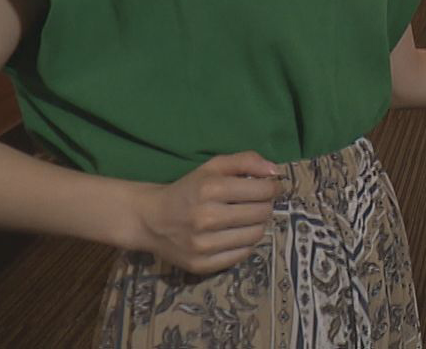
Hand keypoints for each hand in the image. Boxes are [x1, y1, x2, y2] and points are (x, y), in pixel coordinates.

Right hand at [129, 151, 283, 274]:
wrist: (150, 220)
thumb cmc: (187, 189)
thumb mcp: (212, 167)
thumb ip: (246, 161)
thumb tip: (276, 171)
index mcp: (210, 189)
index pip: (262, 191)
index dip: (273, 188)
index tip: (272, 188)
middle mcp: (207, 218)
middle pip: (261, 213)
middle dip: (265, 206)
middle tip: (256, 203)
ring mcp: (204, 245)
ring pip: (255, 235)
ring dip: (256, 225)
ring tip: (245, 219)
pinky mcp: (202, 265)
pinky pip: (242, 255)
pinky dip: (244, 244)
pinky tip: (234, 234)